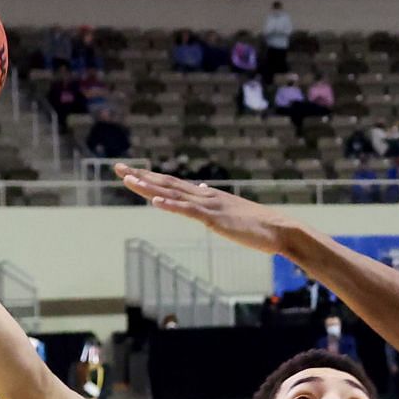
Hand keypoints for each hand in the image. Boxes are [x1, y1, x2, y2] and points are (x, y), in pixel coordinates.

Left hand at [116, 164, 300, 255]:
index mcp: (207, 195)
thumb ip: (213, 201)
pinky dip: (171, 206)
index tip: (129, 172)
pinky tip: (154, 203)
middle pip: (167, 183)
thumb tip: (202, 189)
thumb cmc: (258, 225)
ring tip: (129, 181)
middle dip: (141, 176)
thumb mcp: (231, 210)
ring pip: (174, 194)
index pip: (172, 183)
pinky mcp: (215, 219)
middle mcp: (205, 196)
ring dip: (150, 187)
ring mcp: (210, 206)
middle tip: (118, 168)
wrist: (280, 230)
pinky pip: (189, 211)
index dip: (149, 177)